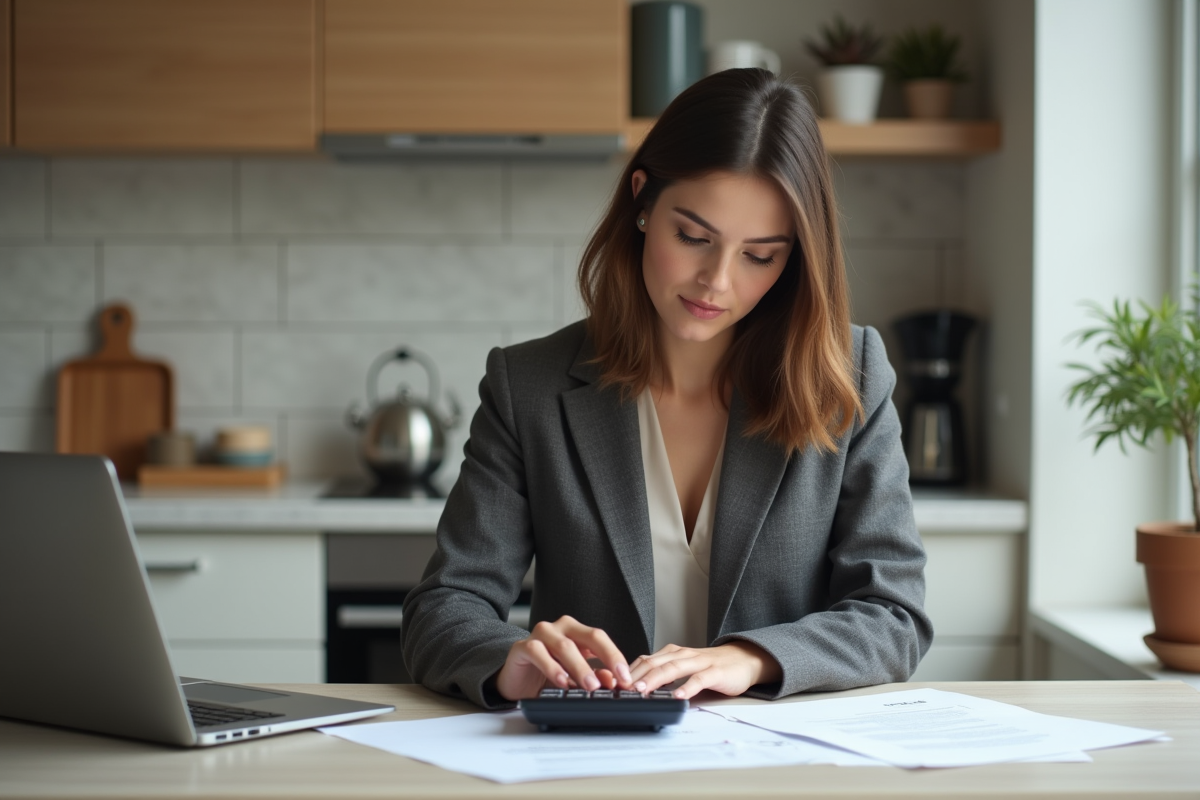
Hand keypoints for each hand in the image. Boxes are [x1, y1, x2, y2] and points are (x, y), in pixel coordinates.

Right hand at [495, 615, 633, 700]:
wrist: (516, 682)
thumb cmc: (547, 676)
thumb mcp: (575, 679)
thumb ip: (594, 677)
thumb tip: (613, 681)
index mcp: (578, 633)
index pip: (601, 639)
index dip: (615, 657)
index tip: (626, 678)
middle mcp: (561, 629)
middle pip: (590, 636)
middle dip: (606, 658)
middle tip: (616, 680)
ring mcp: (542, 635)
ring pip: (565, 645)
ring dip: (580, 667)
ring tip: (590, 686)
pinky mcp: (522, 646)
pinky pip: (538, 652)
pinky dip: (551, 667)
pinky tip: (561, 681)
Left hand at [628, 641, 781, 699]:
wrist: (743, 660)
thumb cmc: (710, 667)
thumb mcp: (683, 667)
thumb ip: (663, 674)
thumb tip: (637, 688)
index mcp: (672, 653)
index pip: (645, 660)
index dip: (627, 672)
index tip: (613, 685)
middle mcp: (682, 654)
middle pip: (654, 663)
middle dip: (635, 676)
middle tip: (620, 689)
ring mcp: (699, 662)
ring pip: (673, 668)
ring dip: (655, 679)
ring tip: (642, 690)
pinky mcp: (715, 673)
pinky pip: (699, 679)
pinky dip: (687, 687)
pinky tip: (678, 696)